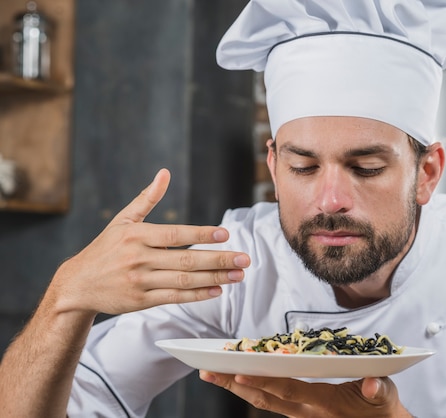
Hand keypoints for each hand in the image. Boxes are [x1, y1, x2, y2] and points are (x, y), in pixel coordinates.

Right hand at [48, 168, 250, 315]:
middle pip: (185, 259)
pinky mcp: (141, 301)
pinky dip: (197, 295)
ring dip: (214, 278)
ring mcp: (140, 281)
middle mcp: (138, 258)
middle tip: (244, 258)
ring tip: (238, 274)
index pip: (175, 234)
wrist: (77, 284)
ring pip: (183, 280)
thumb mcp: (122, 219)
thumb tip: (164, 172)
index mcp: (136, 235)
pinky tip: (217, 290)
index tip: (225, 234)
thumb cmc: (105, 248)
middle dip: (218, 259)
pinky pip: (174, 297)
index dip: (201, 234)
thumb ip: (147, 198)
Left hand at [199, 372, 412, 417]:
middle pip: (265, 397)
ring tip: (212, 372)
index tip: (239, 372)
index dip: (264, 382)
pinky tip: (238, 375)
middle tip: (207, 371)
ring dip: (237, 385)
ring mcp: (301, 412)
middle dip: (235, 384)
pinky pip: (271, 398)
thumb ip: (379, 391)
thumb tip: (372, 385)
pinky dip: (252, 386)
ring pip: (263, 399)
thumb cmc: (382, 408)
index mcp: (324, 405)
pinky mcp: (300, 409)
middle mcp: (306, 411)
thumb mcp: (385, 398)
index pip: (288, 391)